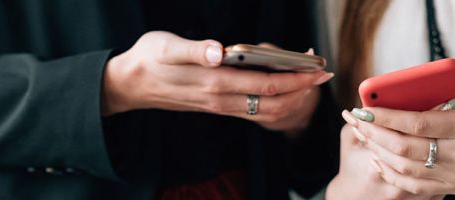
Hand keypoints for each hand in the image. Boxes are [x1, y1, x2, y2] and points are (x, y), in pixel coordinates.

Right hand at [102, 31, 332, 132]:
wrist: (130, 84)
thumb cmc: (149, 60)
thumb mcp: (166, 47)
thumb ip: (194, 49)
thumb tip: (218, 51)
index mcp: (215, 82)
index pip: (266, 85)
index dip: (295, 78)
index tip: (317, 69)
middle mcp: (222, 99)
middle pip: (273, 100)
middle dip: (302, 89)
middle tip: (323, 74)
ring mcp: (221, 105)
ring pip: (265, 108)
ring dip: (291, 96)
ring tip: (309, 79)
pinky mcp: (218, 106)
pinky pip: (253, 108)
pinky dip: (273, 98)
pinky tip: (282, 86)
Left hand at [343, 62, 454, 197]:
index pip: (418, 122)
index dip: (387, 116)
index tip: (365, 107)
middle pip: (404, 146)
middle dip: (373, 132)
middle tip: (355, 120)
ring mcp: (454, 175)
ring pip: (405, 167)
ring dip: (378, 152)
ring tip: (362, 136)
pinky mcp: (453, 188)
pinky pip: (415, 187)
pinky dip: (393, 175)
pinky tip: (379, 161)